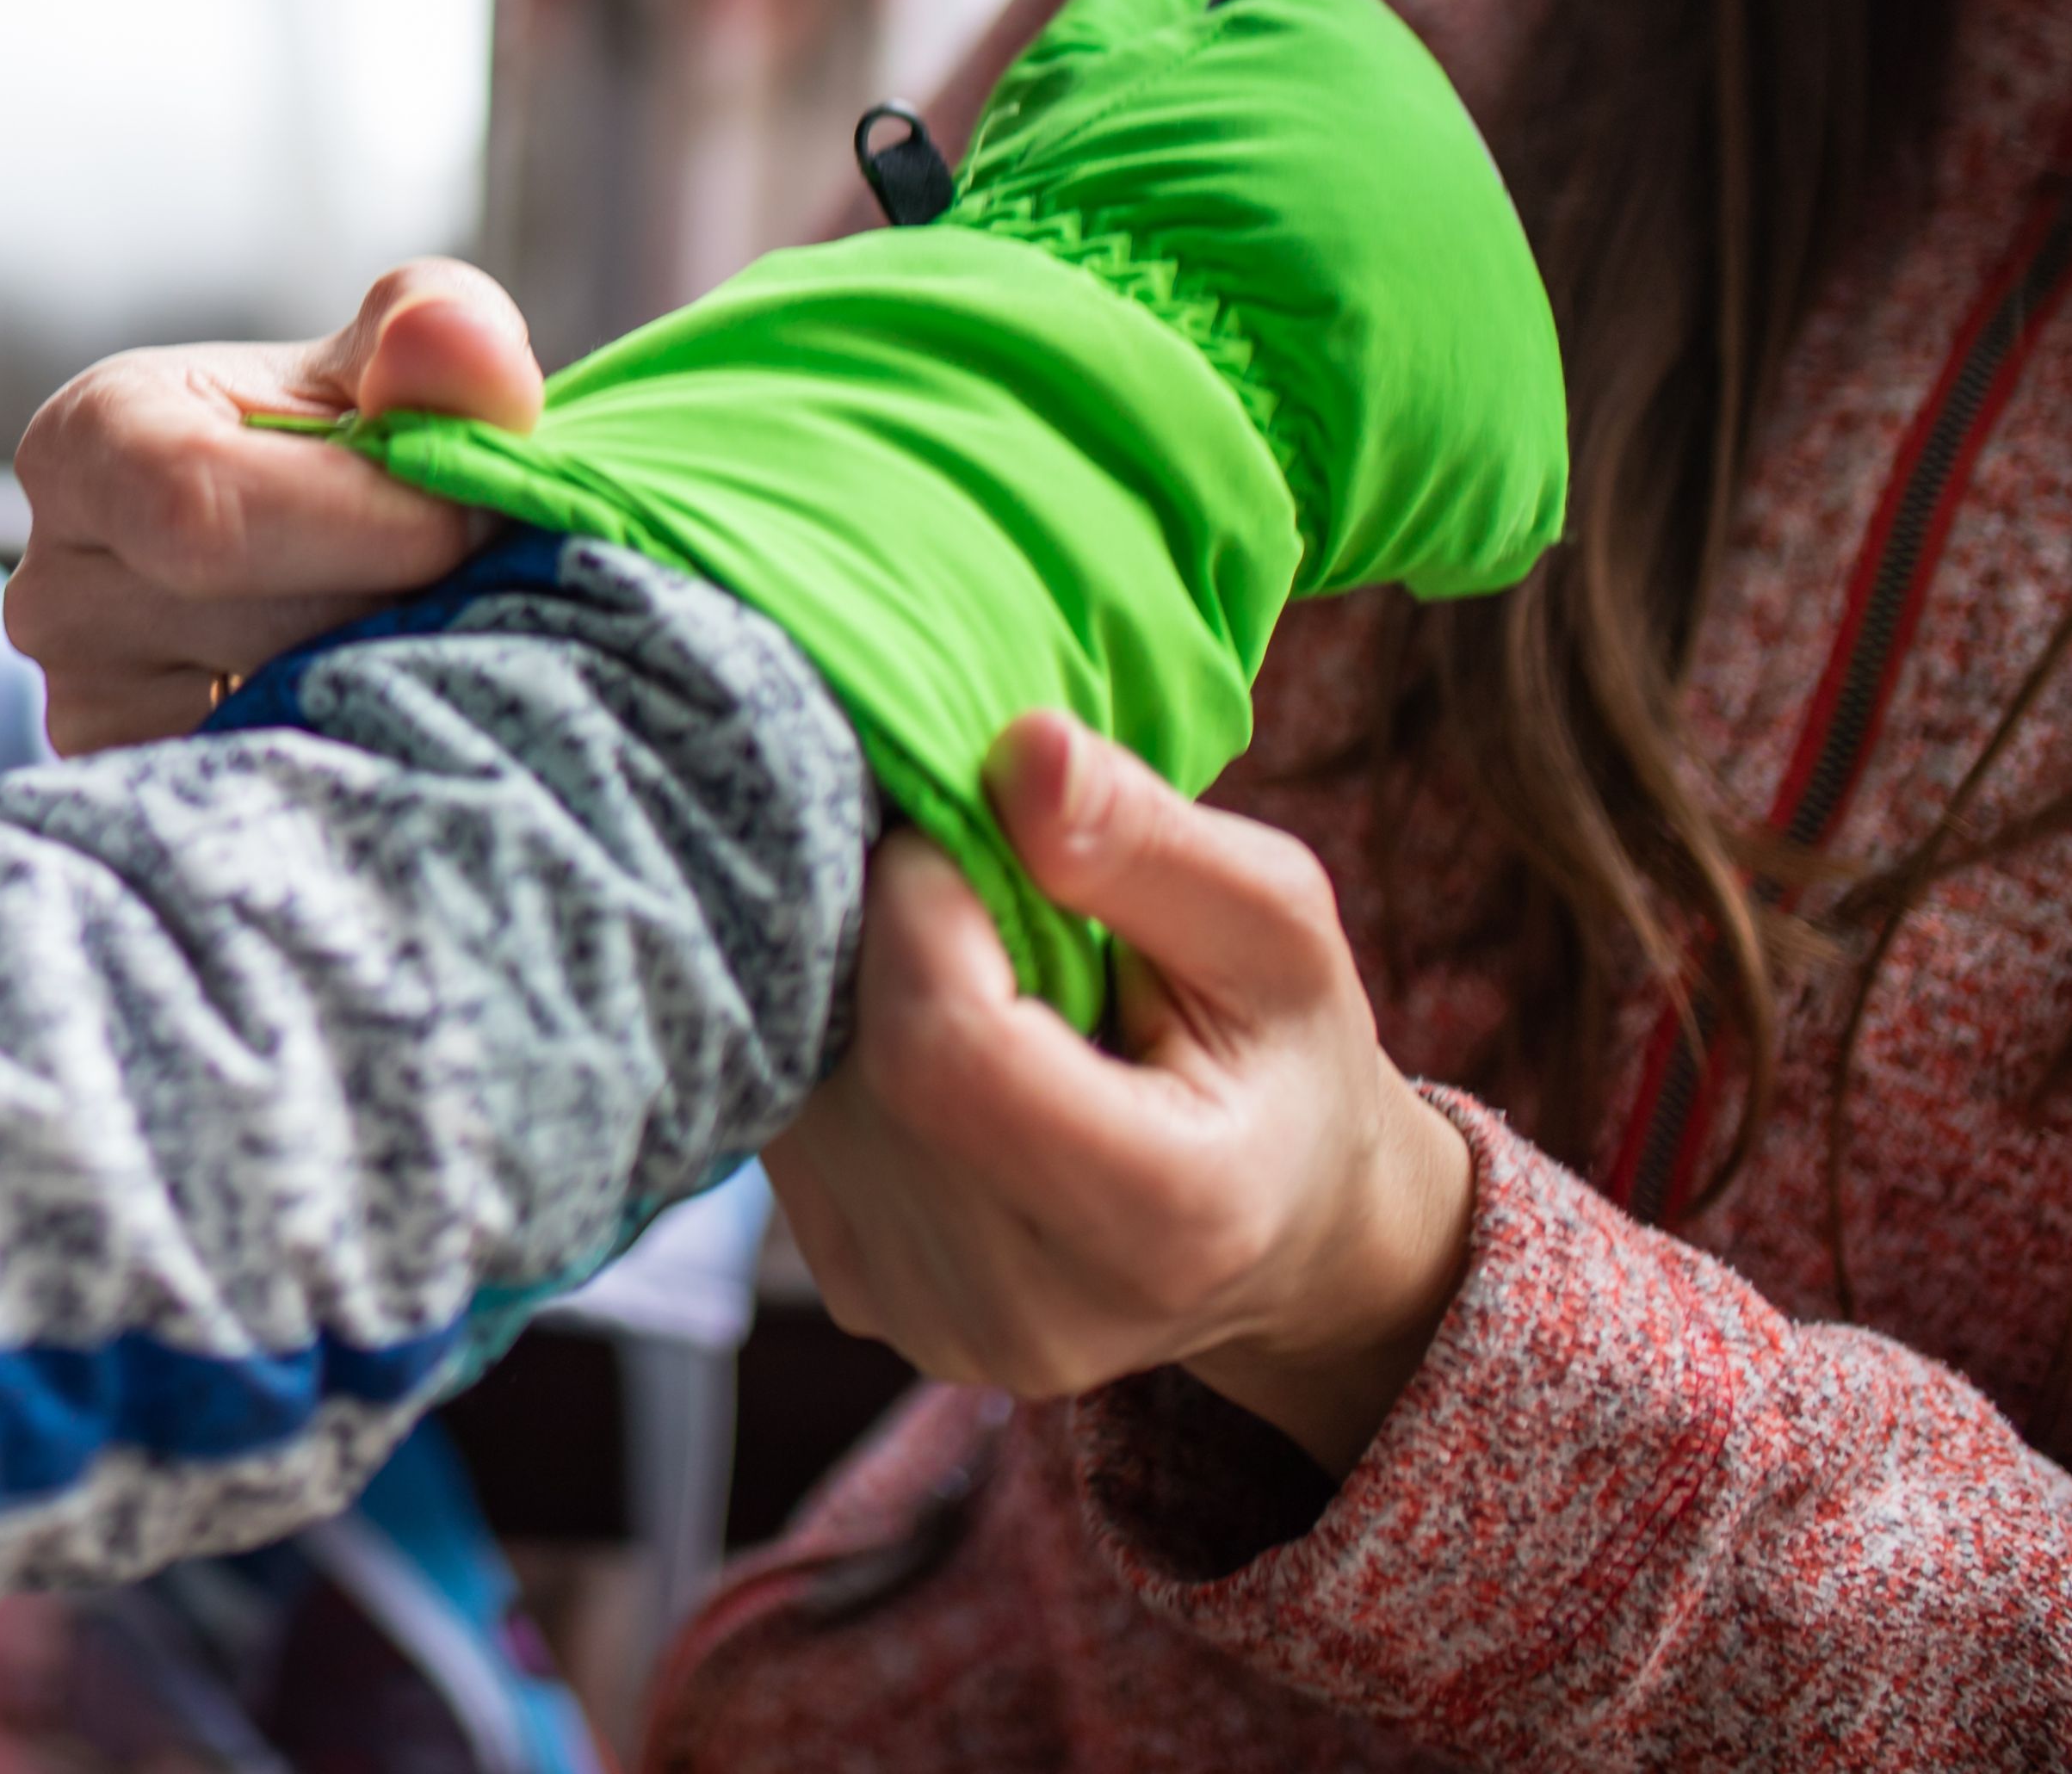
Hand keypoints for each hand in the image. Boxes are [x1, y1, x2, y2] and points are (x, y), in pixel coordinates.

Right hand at [4, 262, 541, 751]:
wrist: (303, 546)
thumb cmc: (336, 435)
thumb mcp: (392, 353)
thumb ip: (437, 331)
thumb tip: (454, 349)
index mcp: (85, 444)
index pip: (207, 511)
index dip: (370, 522)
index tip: (479, 514)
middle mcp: (52, 589)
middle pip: (264, 627)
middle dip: (403, 600)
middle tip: (468, 569)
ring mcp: (85, 708)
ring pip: (284, 717)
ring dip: (389, 673)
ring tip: (409, 614)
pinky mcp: (137, 793)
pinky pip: (281, 781)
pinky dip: (357, 737)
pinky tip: (374, 684)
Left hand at [765, 713, 1471, 1476]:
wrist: (1280, 1228)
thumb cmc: (1281, 1055)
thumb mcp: (1273, 925)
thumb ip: (1146, 840)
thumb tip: (1018, 747)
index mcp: (1165, 1220)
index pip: (944, 1042)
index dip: (920, 898)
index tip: (966, 830)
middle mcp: (1033, 1309)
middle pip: (864, 1066)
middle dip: (882, 931)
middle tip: (959, 882)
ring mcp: (934, 1323)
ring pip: (806, 1093)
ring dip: (851, 989)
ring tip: (963, 970)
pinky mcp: (868, 1301)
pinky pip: (790, 1130)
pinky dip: (837, 1050)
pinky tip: (921, 1034)